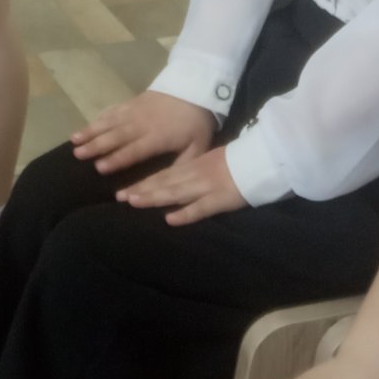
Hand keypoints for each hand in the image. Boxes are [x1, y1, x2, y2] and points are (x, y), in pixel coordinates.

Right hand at [72, 90, 214, 174]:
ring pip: (109, 122)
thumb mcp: (197, 147)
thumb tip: (169, 186)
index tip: (99, 167)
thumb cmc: (196, 122)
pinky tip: (88, 126)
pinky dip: (99, 119)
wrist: (195, 88)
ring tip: (74, 140)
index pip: (134, 150)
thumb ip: (182, 165)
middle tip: (78, 154)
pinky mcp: (132, 102)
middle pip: (115, 135)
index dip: (117, 158)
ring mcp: (134, 111)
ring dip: (91, 131)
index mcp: (157, 137)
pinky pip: (112, 111)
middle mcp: (141, 123)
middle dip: (96, 145)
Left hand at [117, 144, 245, 224]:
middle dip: (141, 190)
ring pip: (175, 193)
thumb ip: (191, 171)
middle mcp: (194, 176)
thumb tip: (171, 181)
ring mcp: (206, 187)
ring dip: (154, 197)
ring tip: (134, 202)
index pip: (162, 176)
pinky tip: (170, 219)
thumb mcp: (208, 161)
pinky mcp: (220, 200)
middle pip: (163, 184)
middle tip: (119, 197)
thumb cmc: (235, 161)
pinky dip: (185, 214)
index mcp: (192, 166)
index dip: (143, 183)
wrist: (259, 159)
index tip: (123, 191)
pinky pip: (201, 208)